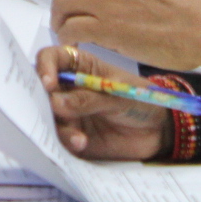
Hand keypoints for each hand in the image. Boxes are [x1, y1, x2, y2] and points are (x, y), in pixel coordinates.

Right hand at [33, 43, 168, 159]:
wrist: (159, 131)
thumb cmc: (141, 99)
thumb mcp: (118, 94)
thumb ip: (89, 98)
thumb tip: (56, 102)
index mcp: (79, 67)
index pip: (51, 59)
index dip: (44, 67)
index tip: (48, 83)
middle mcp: (68, 88)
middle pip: (41, 89)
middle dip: (42, 100)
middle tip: (54, 112)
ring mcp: (69, 113)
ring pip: (48, 116)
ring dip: (58, 126)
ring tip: (78, 137)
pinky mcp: (73, 135)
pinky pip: (60, 138)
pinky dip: (66, 141)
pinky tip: (81, 143)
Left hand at [52, 0, 200, 70]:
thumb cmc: (187, 19)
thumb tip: (110, 10)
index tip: (80, 13)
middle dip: (61, 7)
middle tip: (64, 25)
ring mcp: (108, 0)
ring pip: (63, 3)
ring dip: (60, 21)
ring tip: (67, 36)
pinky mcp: (107, 25)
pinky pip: (72, 27)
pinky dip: (66, 38)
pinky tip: (75, 47)